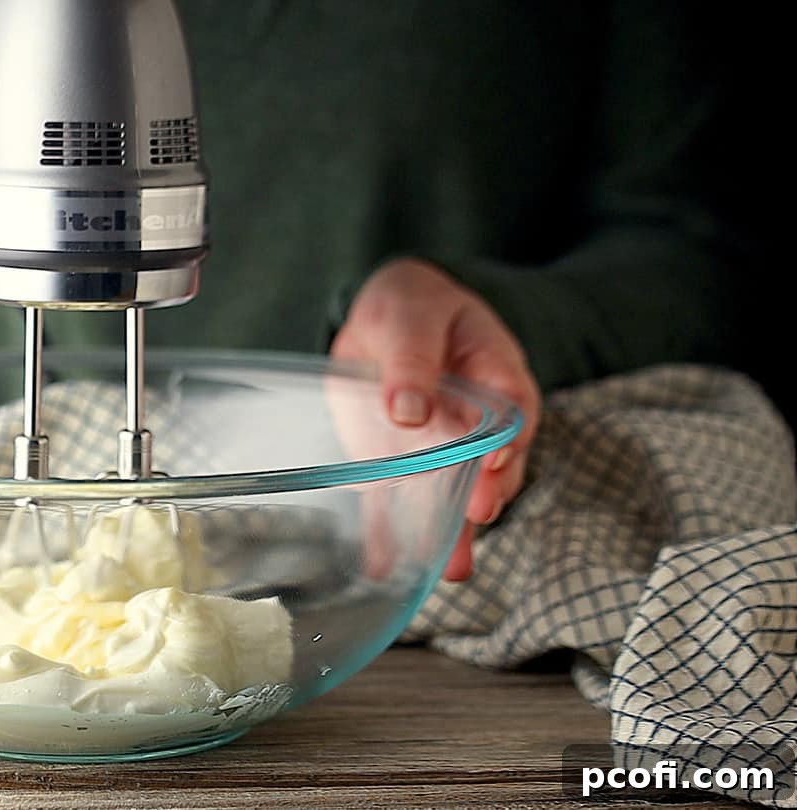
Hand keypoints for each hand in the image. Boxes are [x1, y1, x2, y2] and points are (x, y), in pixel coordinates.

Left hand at [330, 258, 539, 581]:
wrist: (381, 321)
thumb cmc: (410, 309)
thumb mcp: (409, 317)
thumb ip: (410, 360)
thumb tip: (408, 411)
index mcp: (494, 373)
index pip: (514, 407)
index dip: (511, 436)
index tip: (498, 459)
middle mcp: (477, 423)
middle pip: (494, 463)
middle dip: (488, 491)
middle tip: (481, 513)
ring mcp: (442, 451)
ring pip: (455, 496)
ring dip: (455, 532)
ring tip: (451, 569)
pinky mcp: (403, 469)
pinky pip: (401, 506)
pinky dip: (393, 537)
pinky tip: (385, 567)